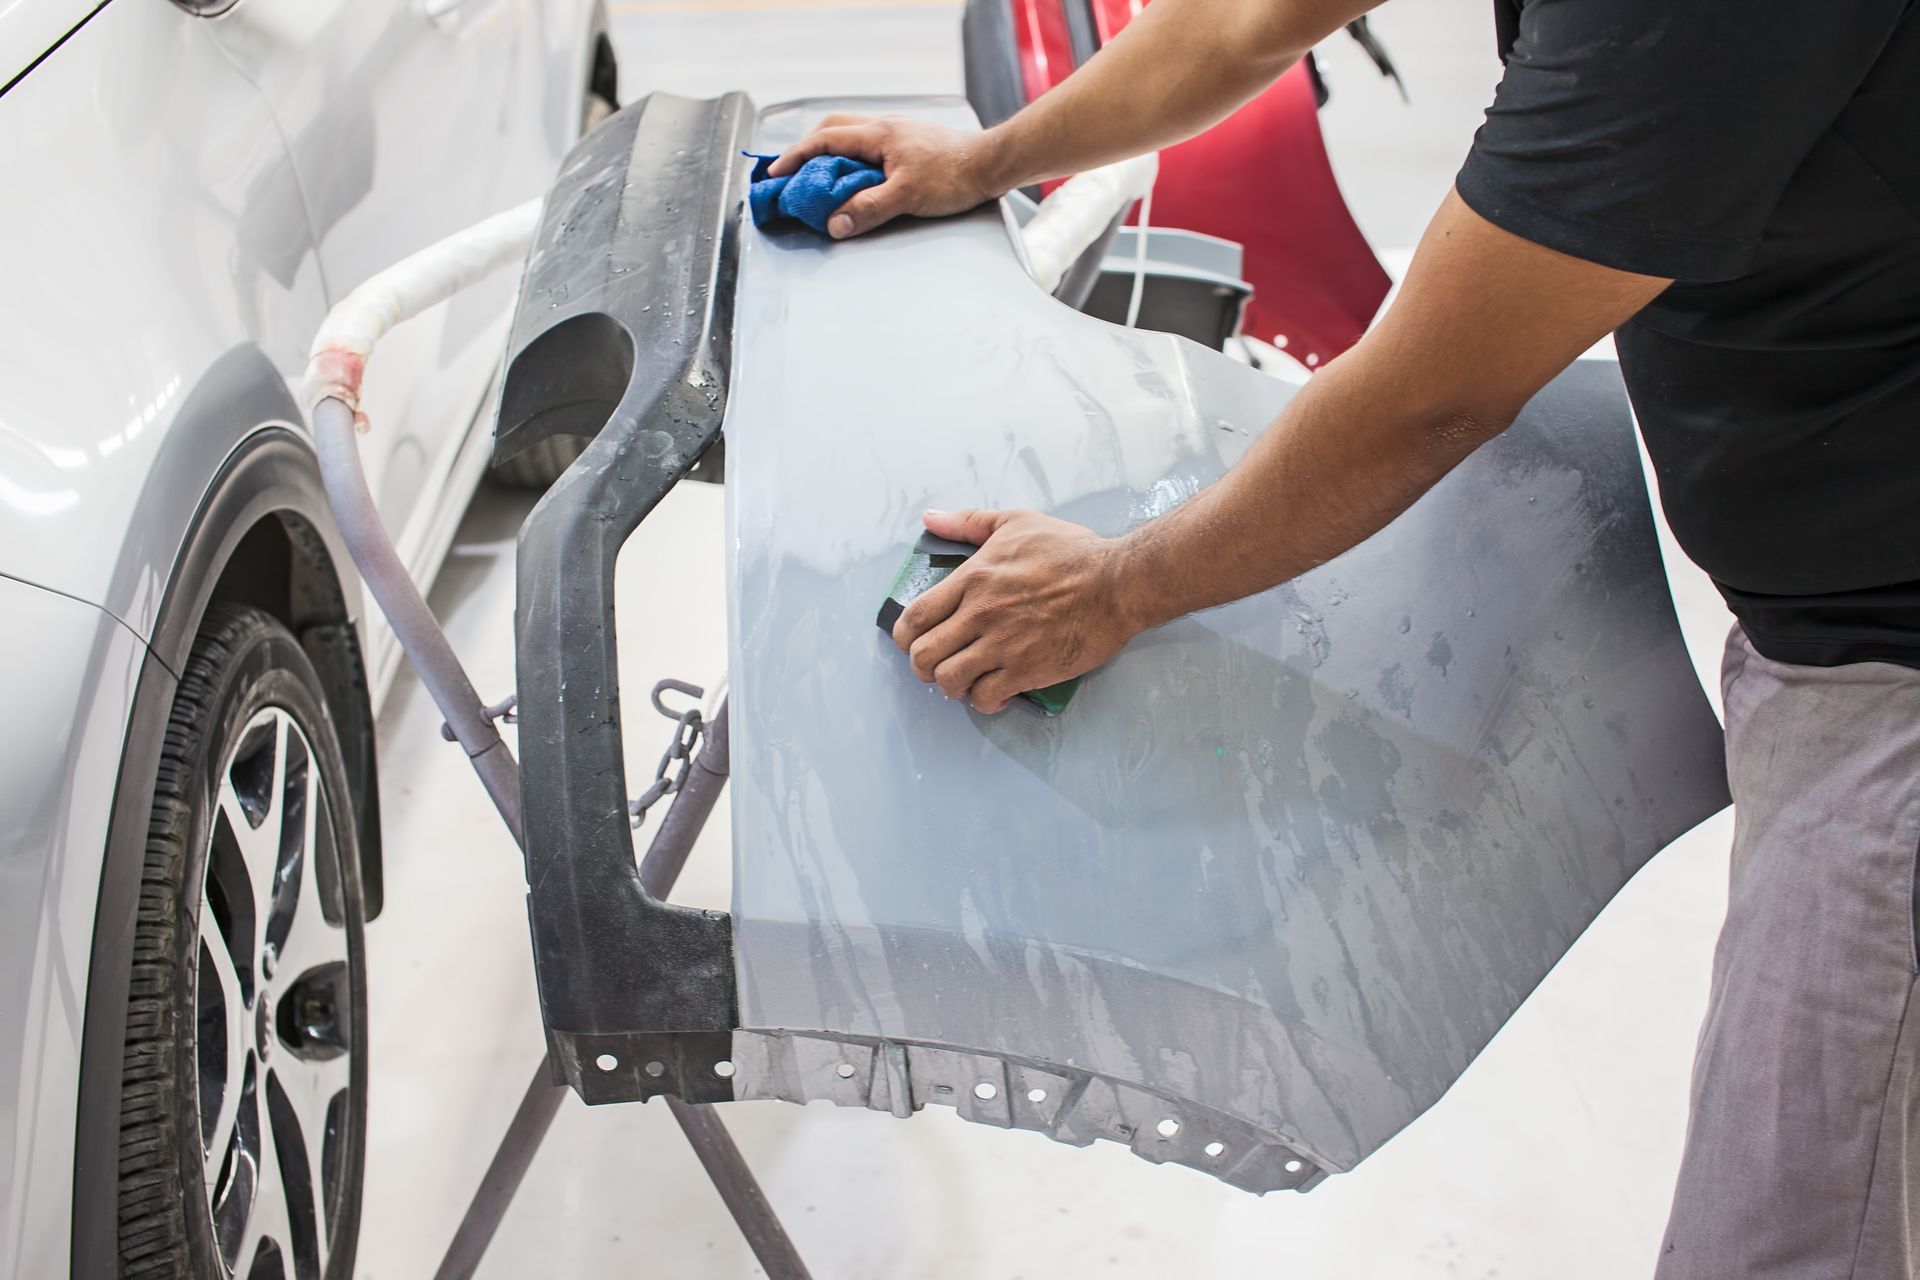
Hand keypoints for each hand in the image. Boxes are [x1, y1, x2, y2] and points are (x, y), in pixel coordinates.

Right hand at [767, 115, 1007, 238]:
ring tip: (820, 177)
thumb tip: (833, 224)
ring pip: (852, 134)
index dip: (796, 157)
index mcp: (878, 134)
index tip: (776, 173)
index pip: (825, 140)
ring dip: (831, 152)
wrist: (992, 164)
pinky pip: (870, 145)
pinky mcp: (910, 143)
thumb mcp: (907, 196)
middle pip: (834, 128)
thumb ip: (868, 209)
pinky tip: (856, 177)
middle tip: (793, 171)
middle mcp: (885, 126)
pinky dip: (852, 159)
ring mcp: (898, 133)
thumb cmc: (954, 175)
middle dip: (808, 148)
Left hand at [891, 508, 1143, 713]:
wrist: (1117, 583)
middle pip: (923, 655)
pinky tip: (992, 692)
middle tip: (938, 664)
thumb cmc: (1071, 552)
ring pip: (949, 681)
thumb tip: (930, 518)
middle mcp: (981, 614)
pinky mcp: (1028, 670)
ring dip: (951, 686)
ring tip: (964, 680)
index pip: (914, 617)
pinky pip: (986, 697)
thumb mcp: (1016, 523)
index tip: (912, 641)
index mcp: (973, 578)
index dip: (904, 637)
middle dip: (922, 666)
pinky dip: (983, 701)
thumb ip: (968, 522)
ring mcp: (1004, 645)